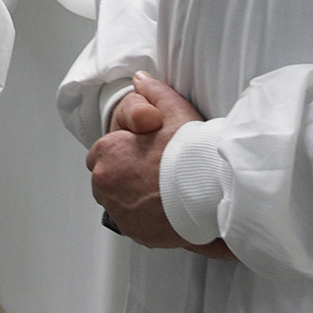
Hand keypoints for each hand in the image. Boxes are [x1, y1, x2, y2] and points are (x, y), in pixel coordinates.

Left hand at [87, 73, 233, 258]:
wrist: (210, 190)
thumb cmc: (190, 153)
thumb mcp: (173, 111)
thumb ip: (153, 93)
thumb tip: (141, 80)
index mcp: (108, 153)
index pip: (102, 153)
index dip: (124, 152)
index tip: (143, 154)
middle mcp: (106, 184)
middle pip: (108, 180)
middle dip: (126, 176)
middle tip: (154, 173)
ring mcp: (120, 212)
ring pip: (120, 203)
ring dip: (135, 198)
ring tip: (163, 192)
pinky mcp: (136, 233)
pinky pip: (136, 224)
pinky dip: (147, 218)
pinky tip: (167, 209)